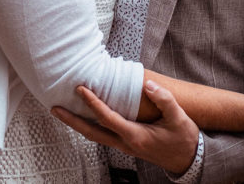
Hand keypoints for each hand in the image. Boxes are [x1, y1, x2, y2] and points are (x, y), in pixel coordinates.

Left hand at [51, 80, 199, 175]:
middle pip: (91, 133)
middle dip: (72, 121)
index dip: (92, 103)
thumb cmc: (184, 138)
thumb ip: (164, 99)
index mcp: (136, 136)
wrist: (189, 159)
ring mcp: (124, 147)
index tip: (80, 88)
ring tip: (64, 111)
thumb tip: (147, 85)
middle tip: (54, 108)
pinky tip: (86, 117)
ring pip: (95, 135)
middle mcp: (125, 144)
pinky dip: (90, 125)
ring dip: (78, 124)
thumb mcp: (179, 117)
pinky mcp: (126, 146)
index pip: (107, 118)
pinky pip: (103, 135)